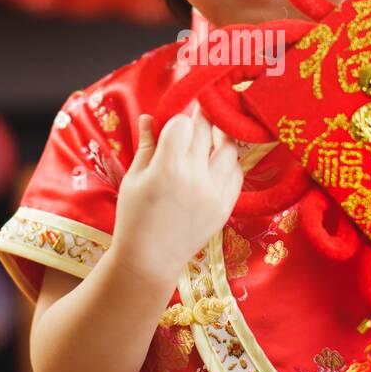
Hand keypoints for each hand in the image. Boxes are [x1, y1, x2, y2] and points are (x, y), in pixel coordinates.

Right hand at [112, 107, 243, 287]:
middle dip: (202, 118)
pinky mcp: (225, 206)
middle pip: (207, 130)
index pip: (182, 124)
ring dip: (220, 138)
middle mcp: (194, 177)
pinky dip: (229, 163)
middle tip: (200, 112)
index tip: (175, 121)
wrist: (150, 259)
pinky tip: (217, 162)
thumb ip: (147, 145)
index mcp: (167, 168)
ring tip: (210, 137)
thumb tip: (151, 115)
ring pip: (229, 148)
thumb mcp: (134, 179)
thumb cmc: (134, 217)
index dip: (178, 119)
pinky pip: (237, 173)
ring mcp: (214, 192)